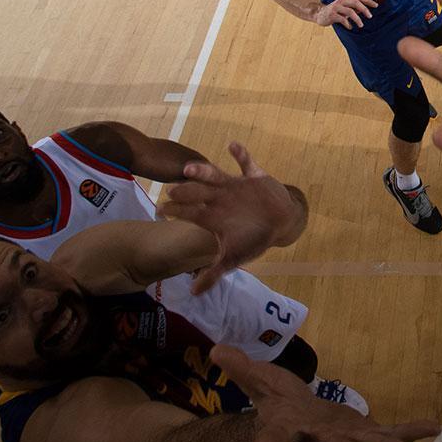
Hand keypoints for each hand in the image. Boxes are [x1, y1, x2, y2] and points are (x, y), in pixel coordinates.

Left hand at [161, 143, 306, 293]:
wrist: (280, 222)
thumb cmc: (254, 238)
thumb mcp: (233, 258)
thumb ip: (213, 273)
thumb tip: (192, 295)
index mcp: (213, 216)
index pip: (190, 213)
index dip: (176, 211)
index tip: (161, 210)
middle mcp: (220, 198)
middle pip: (198, 192)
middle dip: (186, 191)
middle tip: (172, 190)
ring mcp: (236, 186)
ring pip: (216, 176)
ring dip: (204, 171)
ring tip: (190, 167)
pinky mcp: (255, 177)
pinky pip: (248, 163)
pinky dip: (241, 155)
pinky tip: (233, 146)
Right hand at [212, 344, 437, 441]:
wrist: (297, 426)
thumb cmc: (277, 406)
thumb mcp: (258, 384)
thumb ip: (241, 369)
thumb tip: (217, 349)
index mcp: (287, 429)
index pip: (275, 436)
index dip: (271, 441)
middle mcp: (318, 441)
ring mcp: (345, 440)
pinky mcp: (365, 434)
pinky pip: (391, 433)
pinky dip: (412, 431)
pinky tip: (434, 428)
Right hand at [315, 0, 375, 28]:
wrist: (319, 14)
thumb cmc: (335, 11)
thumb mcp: (345, 7)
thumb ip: (354, 7)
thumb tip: (365, 10)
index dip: (368, 1)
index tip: (376, 6)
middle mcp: (341, 1)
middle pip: (356, 3)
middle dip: (365, 10)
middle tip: (370, 17)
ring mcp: (336, 7)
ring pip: (350, 11)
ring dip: (357, 19)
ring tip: (361, 25)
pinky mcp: (332, 15)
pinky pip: (342, 19)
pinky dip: (348, 24)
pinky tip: (350, 27)